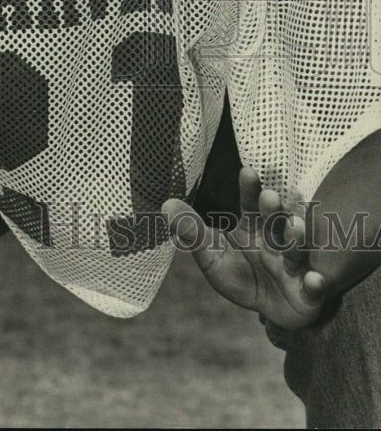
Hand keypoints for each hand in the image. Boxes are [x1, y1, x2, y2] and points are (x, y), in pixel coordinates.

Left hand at [163, 168, 326, 329]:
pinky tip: (314, 280)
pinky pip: (315, 289)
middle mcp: (277, 241)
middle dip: (273, 211)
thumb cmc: (241, 276)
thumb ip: (192, 231)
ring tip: (294, 228)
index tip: (247, 171)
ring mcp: (295, 266)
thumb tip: (166, 204)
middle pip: (275, 223)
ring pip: (297, 251)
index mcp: (255, 228)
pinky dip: (316, 285)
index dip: (250, 189)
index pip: (251, 204)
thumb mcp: (212, 256)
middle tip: (269, 197)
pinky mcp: (309, 294)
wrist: (272, 311)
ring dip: (296, 240)